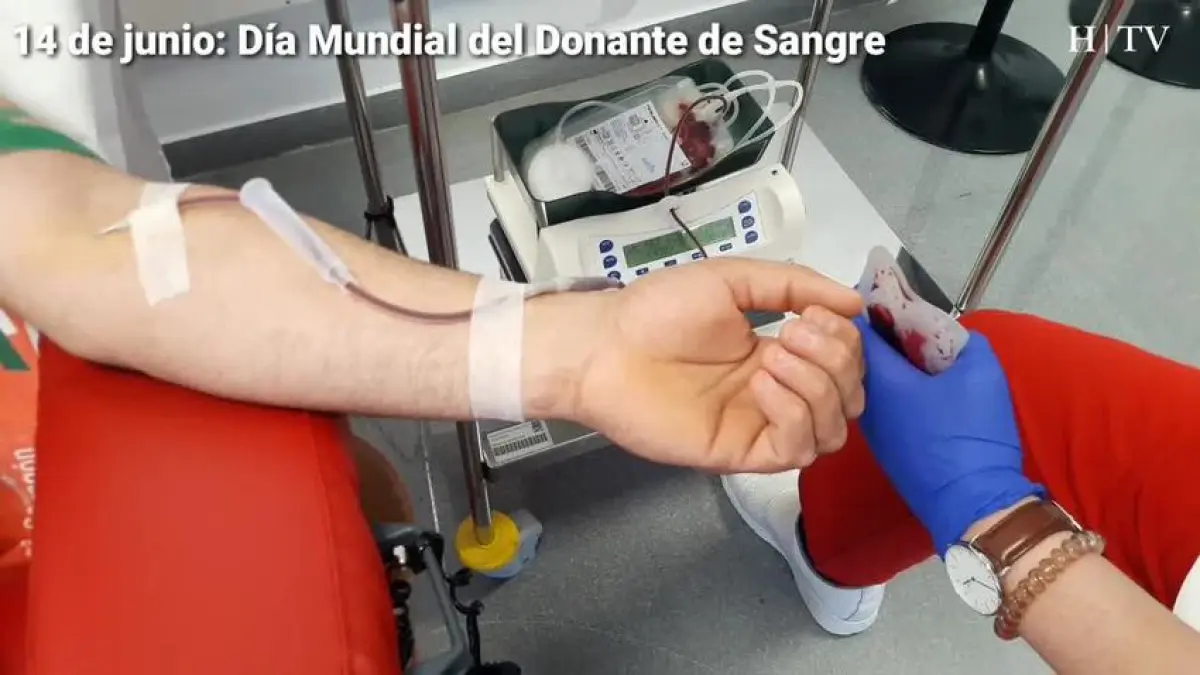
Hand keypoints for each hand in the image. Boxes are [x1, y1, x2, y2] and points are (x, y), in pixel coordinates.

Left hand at [566, 258, 864, 473]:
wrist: (606, 344)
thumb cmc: (660, 310)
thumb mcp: (734, 279)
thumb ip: (794, 284)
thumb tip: (855, 305)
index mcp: (777, 355)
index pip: (844, 363)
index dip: (845, 341)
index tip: (815, 314)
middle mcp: (776, 394)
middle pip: (848, 398)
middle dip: (836, 361)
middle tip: (794, 332)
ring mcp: (760, 425)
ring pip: (832, 430)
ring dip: (818, 388)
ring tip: (773, 356)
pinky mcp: (740, 452)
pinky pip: (795, 449)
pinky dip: (794, 413)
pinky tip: (763, 383)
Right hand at [855, 317, 1043, 555]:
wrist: (971, 510)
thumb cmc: (932, 445)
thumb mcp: (892, 393)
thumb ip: (870, 351)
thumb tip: (848, 319)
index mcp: (972, 348)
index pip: (913, 316)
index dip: (875, 322)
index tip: (840, 335)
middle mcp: (979, 367)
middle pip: (916, 346)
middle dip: (882, 354)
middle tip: (844, 363)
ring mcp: (975, 398)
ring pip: (919, 374)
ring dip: (891, 379)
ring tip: (855, 385)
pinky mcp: (965, 425)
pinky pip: (926, 399)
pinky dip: (904, 402)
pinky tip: (879, 412)